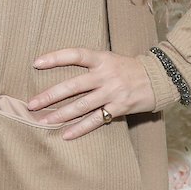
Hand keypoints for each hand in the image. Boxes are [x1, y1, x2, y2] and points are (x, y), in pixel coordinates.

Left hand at [27, 48, 157, 138]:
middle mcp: (105, 75)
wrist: (158, 78)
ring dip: (60, 115)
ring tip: (43, 121)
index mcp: (101, 59)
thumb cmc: (128, 68)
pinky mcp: (119, 107)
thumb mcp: (110, 58)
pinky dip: (80, 128)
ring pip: (81, 105)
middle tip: (32, 104)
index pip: (75, 54)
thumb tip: (63, 72)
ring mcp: (112, 92)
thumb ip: (91, 64)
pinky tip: (66, 134)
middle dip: (50, 96)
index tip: (36, 63)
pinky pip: (96, 120)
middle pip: (73, 85)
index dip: (56, 58)